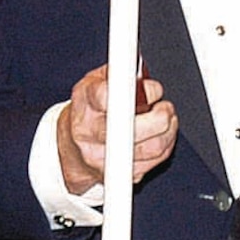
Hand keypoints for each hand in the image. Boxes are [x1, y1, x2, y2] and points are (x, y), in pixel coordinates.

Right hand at [55, 65, 177, 194]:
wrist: (71, 150)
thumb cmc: (87, 111)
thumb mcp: (92, 83)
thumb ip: (116, 72)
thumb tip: (138, 64)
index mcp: (85, 105)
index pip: (108, 96)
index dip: (138, 92)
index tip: (153, 89)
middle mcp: (92, 134)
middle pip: (133, 128)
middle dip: (160, 115)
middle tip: (164, 106)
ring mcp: (105, 158)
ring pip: (151, 147)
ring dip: (168, 130)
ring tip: (166, 117)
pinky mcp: (121, 175)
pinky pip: (154, 161)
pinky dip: (165, 145)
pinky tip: (162, 134)